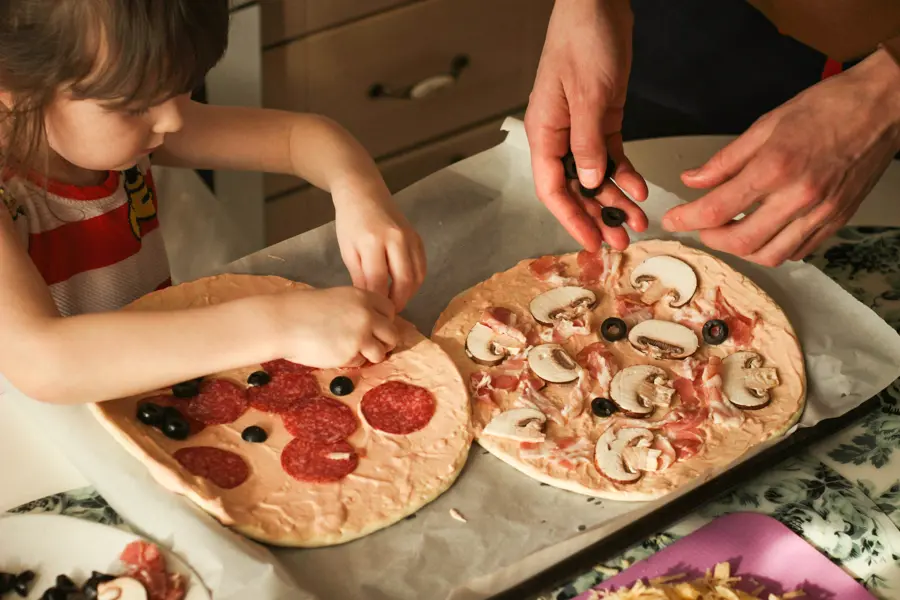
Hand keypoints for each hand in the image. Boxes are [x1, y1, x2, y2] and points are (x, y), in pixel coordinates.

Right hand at [272, 287, 398, 366]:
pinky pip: (360, 362)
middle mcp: (367, 314)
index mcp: (363, 296)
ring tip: (352, 351)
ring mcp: (360, 335)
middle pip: (392, 333)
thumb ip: (356, 308)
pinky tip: (335, 354)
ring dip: (370, 355)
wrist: (283, 322)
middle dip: (384, 342)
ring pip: (381, 352)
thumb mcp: (335, 298)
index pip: (390, 310)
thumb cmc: (302, 309)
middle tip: (371, 345)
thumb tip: (373, 323)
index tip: (376, 327)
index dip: (384, 321)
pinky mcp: (350, 354)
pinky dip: (352, 361)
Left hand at [332, 179, 425, 310]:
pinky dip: (416, 281)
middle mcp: (396, 239)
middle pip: (403, 282)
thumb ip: (360, 276)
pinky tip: (404, 287)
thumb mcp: (348, 250)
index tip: (374, 314)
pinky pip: (422, 266)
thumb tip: (370, 301)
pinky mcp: (418, 238)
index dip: (378, 301)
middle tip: (388, 313)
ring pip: (417, 276)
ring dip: (408, 294)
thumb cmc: (351, 221)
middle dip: (397, 302)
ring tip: (395, 302)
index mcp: (373, 242)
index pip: (378, 282)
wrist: (364, 192)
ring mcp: (410, 238)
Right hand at [524, 0, 648, 251]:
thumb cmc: (583, 40)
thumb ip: (587, 143)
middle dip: (595, 216)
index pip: (552, 189)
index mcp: (545, 132)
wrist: (598, 3)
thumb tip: (587, 182)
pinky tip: (639, 190)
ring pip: (594, 176)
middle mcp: (559, 136)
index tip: (591, 242)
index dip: (571, 220)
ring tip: (636, 222)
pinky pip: (612, 156)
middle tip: (619, 242)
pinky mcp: (602, 119)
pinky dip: (624, 174)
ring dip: (614, 200)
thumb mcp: (588, 94)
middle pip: (574, 189)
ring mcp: (580, 129)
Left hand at [663, 49, 899, 266]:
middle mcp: (799, 196)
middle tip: (700, 225)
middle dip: (711, 238)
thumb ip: (725, 160)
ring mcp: (821, 213)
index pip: (717, 208)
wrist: (883, 106)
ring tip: (729, 230)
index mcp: (776, 167)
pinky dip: (772, 249)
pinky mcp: (836, 220)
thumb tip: (694, 180)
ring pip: (769, 256)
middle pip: (740, 242)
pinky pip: (797, 252)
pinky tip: (763, 232)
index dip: (686, 219)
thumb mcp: (766, 125)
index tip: (673, 220)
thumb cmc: (829, 107)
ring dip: (740, 250)